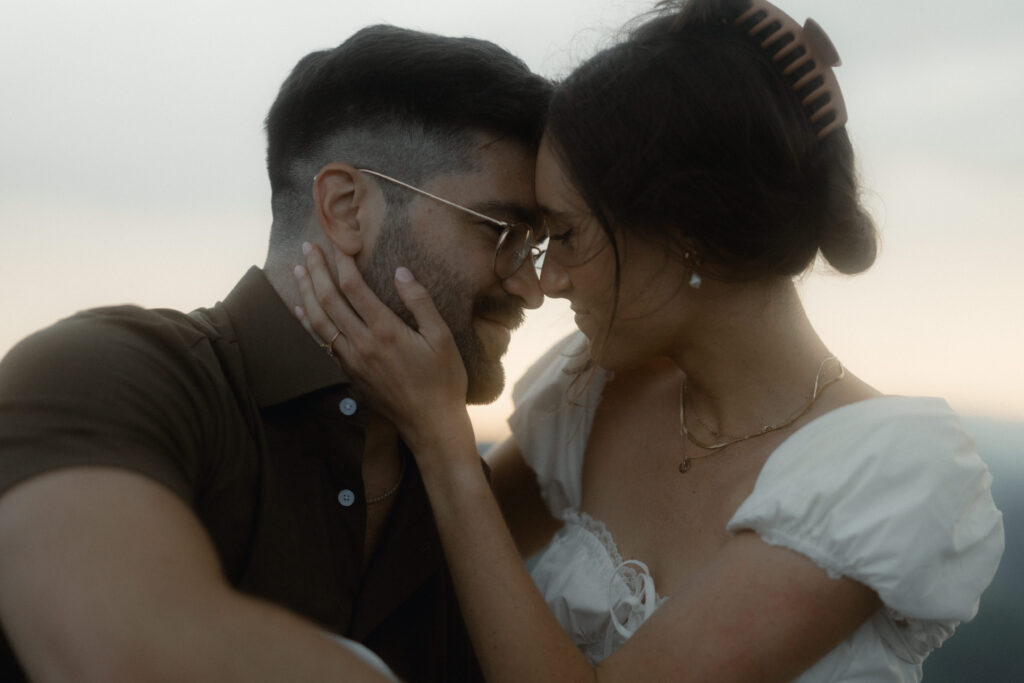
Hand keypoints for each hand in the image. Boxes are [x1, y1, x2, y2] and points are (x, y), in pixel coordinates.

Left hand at [293, 243, 471, 453]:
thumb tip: (401, 272)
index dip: (344, 262)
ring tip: (297, 270)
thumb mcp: (442, 338)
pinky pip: (321, 342)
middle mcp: (362, 344)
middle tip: (308, 246)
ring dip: (307, 292)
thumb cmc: (443, 380)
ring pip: (319, 321)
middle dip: (317, 270)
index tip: (340, 241)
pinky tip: (301, 309)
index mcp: (386, 331)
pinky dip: (308, 323)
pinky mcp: (349, 373)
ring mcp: (352, 360)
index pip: (355, 288)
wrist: (430, 425)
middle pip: (330, 300)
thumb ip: (420, 302)